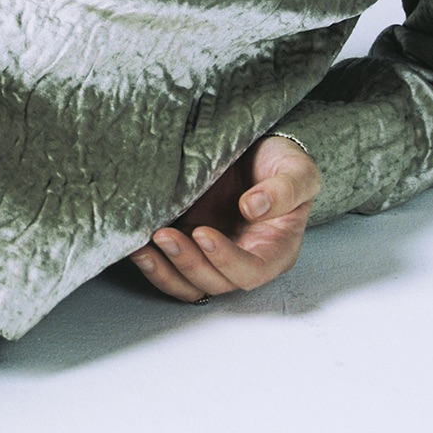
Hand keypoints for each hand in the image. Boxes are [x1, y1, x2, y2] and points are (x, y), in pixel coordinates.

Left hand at [129, 133, 319, 301]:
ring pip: (189, 285)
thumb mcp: (297, 169)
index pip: (251, 270)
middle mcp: (243, 260)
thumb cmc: (279, 162)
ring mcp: (212, 256)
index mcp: (275, 250)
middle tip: (164, 235)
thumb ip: (285, 189)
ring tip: (144, 247)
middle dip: (188, 264)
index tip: (204, 233)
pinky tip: (135, 246)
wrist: (251, 148)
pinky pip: (170, 270)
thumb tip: (254, 208)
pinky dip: (153, 265)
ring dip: (165, 272)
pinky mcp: (188, 244)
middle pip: (216, 282)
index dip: (226, 260)